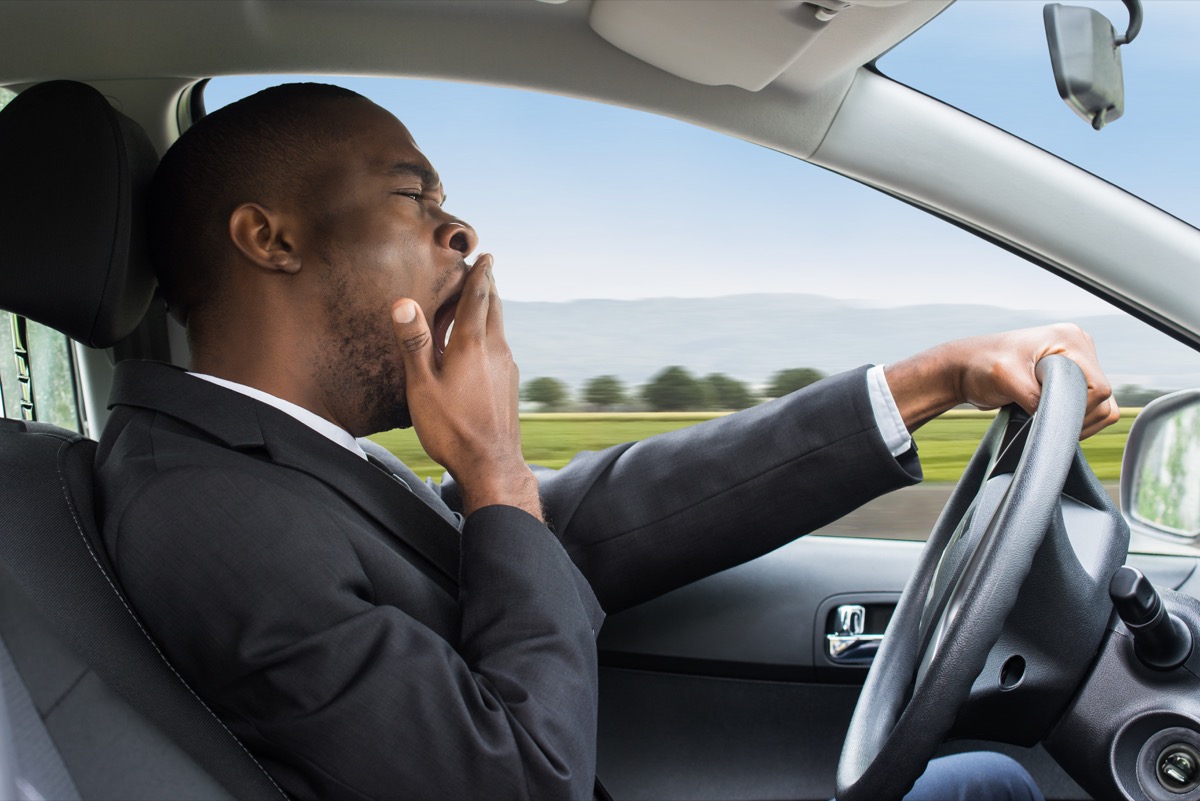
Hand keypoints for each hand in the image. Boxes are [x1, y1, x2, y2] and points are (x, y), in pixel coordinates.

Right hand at [390, 254, 540, 517]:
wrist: (492, 465)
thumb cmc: (452, 428)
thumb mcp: (422, 386)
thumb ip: (414, 343)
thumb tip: (403, 303)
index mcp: (472, 345)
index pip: (478, 298)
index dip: (480, 275)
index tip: (484, 256)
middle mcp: (495, 351)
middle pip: (494, 309)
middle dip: (488, 287)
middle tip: (486, 269)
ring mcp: (507, 369)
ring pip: (499, 329)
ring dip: (490, 311)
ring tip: (481, 302)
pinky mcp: (510, 386)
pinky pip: (501, 349)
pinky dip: (491, 336)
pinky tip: (482, 348)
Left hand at [885, 323, 1119, 439]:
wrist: (964, 369)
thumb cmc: (980, 366)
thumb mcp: (1005, 379)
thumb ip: (1033, 396)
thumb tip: (1054, 419)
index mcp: (1070, 339)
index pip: (1099, 387)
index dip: (1077, 410)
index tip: (1047, 417)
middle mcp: (1079, 348)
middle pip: (1103, 399)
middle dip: (1075, 416)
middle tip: (1040, 419)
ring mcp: (1077, 364)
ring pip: (1101, 406)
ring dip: (1075, 420)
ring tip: (1042, 418)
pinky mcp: (1070, 379)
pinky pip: (1090, 409)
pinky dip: (1074, 420)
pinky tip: (1048, 419)